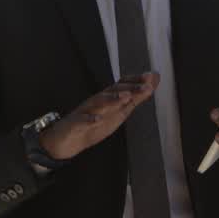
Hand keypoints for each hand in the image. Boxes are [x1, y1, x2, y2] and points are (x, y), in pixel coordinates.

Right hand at [39, 74, 160, 159]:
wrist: (66, 140)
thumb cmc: (93, 123)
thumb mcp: (118, 112)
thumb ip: (135, 98)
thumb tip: (152, 83)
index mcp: (107, 99)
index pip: (121, 85)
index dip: (136, 80)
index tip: (151, 77)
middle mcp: (96, 102)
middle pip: (113, 91)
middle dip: (129, 88)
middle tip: (145, 86)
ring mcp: (85, 112)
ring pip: (98, 103)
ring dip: (111, 99)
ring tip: (124, 97)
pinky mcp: (75, 124)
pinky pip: (81, 121)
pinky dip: (89, 119)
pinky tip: (97, 119)